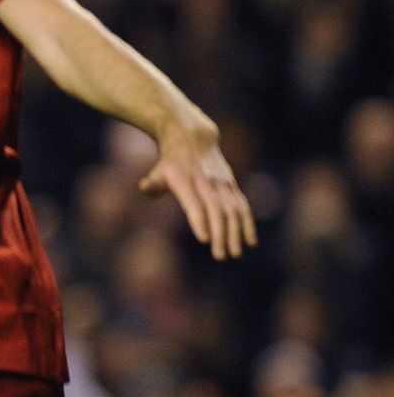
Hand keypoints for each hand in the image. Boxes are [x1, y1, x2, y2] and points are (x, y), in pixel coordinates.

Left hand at [139, 123, 257, 260]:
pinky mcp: (232, 186)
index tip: (203, 239)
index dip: (199, 220)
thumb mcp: (158, 170)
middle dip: (220, 234)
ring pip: (232, 210)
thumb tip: (145, 187)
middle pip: (216, 210)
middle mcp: (207, 182)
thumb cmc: (171, 163)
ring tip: (235, 254)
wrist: (194, 140)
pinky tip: (250, 241)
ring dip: (236, 233)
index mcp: (186, 180)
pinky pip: (242, 206)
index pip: (194, 203)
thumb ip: (152, 183)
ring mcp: (222, 184)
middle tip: (220, 256)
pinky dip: (248, 223)